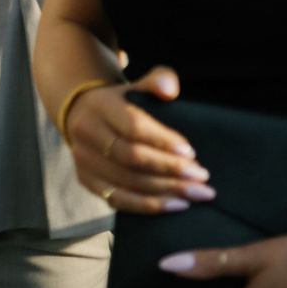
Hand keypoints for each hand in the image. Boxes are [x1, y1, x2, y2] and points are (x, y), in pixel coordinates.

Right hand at [60, 65, 213, 213]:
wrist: (83, 114)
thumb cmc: (122, 102)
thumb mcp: (138, 86)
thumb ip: (158, 81)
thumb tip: (169, 89)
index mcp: (100, 105)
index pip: (133, 126)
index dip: (163, 142)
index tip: (192, 153)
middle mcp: (86, 132)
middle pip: (131, 158)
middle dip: (170, 170)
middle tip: (202, 177)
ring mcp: (83, 159)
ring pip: (126, 182)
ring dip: (165, 191)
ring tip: (196, 194)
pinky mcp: (86, 180)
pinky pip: (118, 200)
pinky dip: (148, 206)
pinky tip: (174, 206)